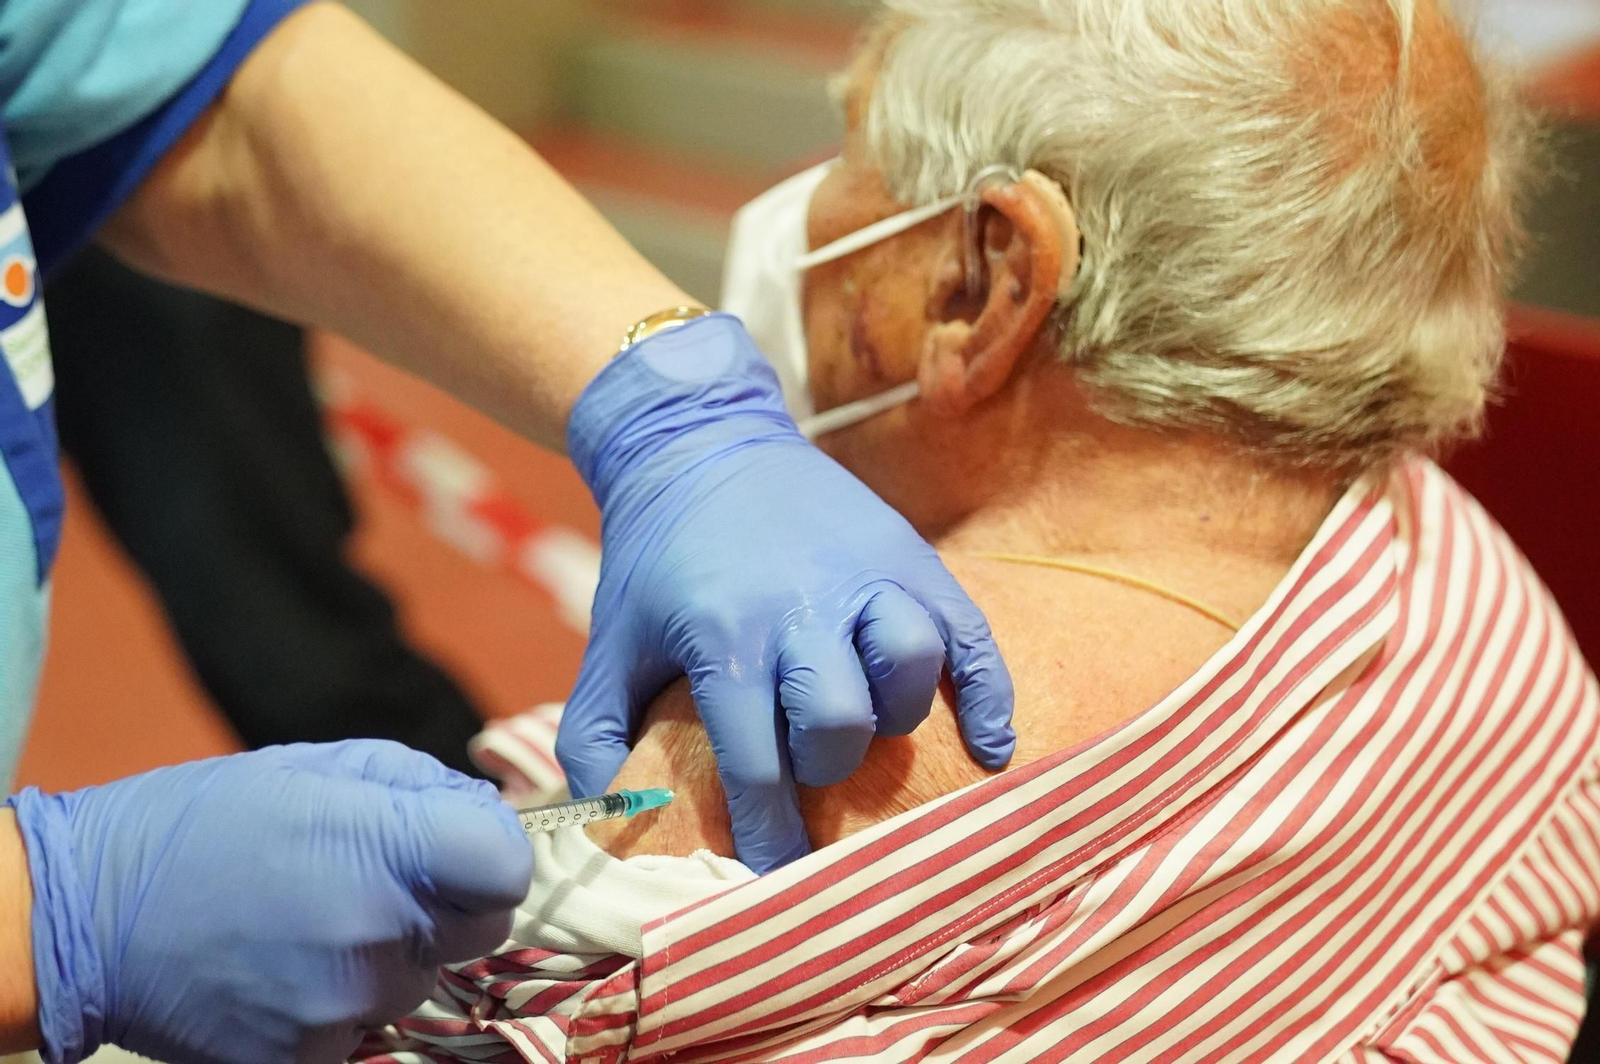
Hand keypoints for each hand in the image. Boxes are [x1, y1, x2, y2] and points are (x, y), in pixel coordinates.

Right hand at [9, 741, 532, 1063]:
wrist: (90, 910)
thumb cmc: (211, 821)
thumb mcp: (320, 766)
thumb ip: (418, 785)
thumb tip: (481, 810)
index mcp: (387, 847)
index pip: (509, 868)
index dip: (492, 853)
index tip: (462, 846)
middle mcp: (375, 933)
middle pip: (480, 929)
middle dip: (448, 903)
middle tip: (380, 879)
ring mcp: (340, 1006)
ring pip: (421, 981)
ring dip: (391, 954)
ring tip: (315, 920)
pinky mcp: (303, 1060)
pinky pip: (363, 1029)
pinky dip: (341, 1004)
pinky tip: (289, 967)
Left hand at [560, 315, 1015, 871]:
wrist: (701, 439)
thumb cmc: (657, 554)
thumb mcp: (612, 634)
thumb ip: (595, 725)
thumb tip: (594, 810)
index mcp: (727, 636)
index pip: (758, 761)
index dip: (769, 833)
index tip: (776, 876)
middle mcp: (804, 606)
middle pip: (840, 722)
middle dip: (824, 768)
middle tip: (808, 769)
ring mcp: (866, 575)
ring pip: (910, 669)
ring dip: (892, 717)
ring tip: (868, 725)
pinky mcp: (909, 555)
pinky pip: (970, 634)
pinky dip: (988, 695)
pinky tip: (989, 745)